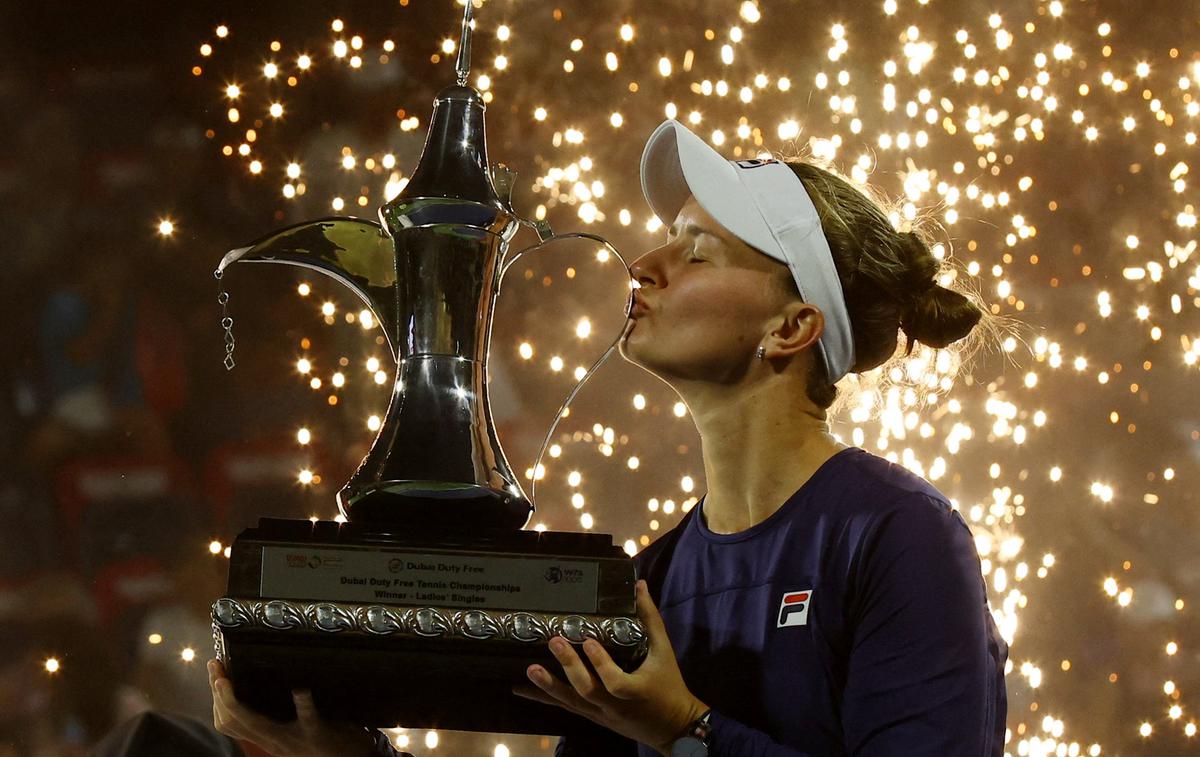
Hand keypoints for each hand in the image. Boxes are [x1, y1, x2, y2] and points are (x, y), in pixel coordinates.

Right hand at [208, 659, 376, 756]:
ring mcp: (292, 738)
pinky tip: (301, 690)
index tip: (215, 675)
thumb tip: (262, 684)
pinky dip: (303, 702)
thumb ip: (276, 716)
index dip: (217, 700)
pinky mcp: (316, 732)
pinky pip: (307, 717)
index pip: (229, 722)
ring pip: (255, 723)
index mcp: (266, 737)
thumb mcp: (291, 733)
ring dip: (236, 701)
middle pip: (234, 720)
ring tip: (227, 681)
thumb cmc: (324, 742)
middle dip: (219, 693)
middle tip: (215, 667)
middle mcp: (273, 741)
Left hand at [513, 580, 707, 755]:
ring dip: (549, 687)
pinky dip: (545, 698)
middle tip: (554, 643)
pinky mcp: (593, 717)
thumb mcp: (664, 652)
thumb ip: (650, 619)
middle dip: (569, 668)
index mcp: (635, 690)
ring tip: (529, 670)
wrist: (673, 726)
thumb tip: (639, 586)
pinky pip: (567, 707)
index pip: (614, 681)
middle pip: (588, 691)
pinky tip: (524, 689)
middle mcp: (614, 705)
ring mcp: (601, 714)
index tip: (587, 641)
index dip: (600, 663)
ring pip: (572, 702)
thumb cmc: (669, 685)